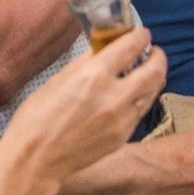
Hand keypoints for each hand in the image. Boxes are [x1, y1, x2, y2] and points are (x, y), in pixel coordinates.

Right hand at [0, 26, 167, 189]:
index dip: (140, 36)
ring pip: (153, 92)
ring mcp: (121, 119)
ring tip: (148, 72)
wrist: (35, 160)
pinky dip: (140, 99)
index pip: (131, 46)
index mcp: (94, 75)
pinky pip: (139, 111)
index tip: (142, 34)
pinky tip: (131, 96)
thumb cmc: (37, 117)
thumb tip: (102, 48)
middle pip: (154, 70)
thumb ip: (86, 62)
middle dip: (158, 57)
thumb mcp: (58, 79)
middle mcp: (113, 96)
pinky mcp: (122, 137)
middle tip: (154, 52)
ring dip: (154, 78)